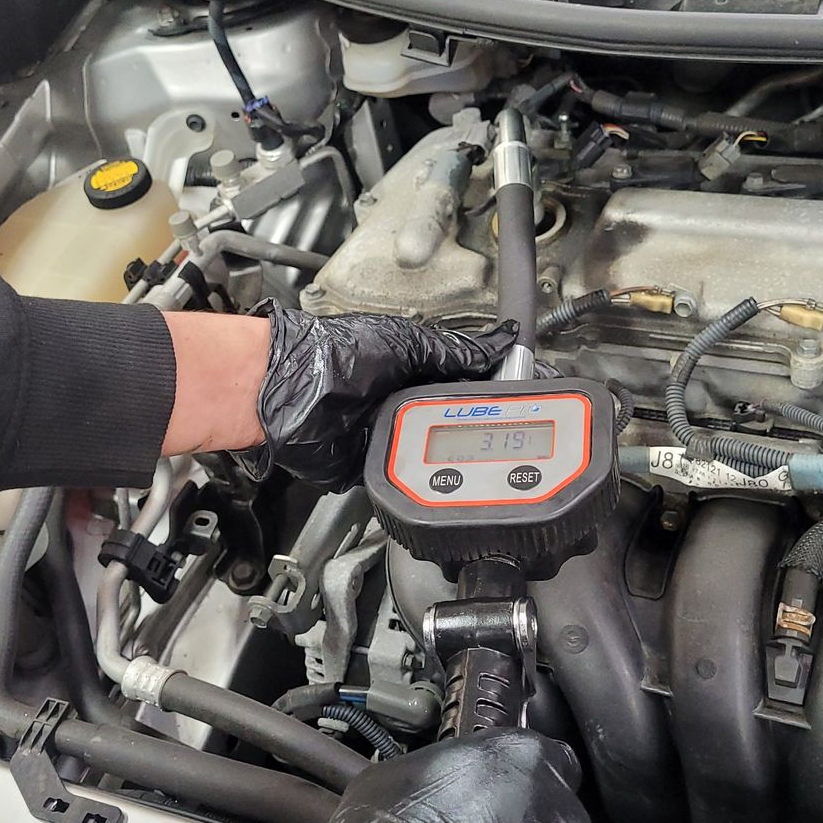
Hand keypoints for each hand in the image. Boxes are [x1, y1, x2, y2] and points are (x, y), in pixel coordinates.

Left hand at [241, 303, 517, 490]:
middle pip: (464, 424)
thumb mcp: (407, 344)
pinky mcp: (380, 467)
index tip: (532, 396)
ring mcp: (397, 437)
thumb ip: (456, 351)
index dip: (500, 391)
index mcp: (421, 370)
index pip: (473, 383)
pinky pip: (413, 480)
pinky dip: (430, 481)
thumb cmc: (334, 355)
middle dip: (487, 430)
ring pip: (444, 456)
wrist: (289, 393)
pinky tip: (452, 479)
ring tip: (490, 458)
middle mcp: (410, 404)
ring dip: (461, 459)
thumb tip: (502, 340)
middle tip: (519, 434)